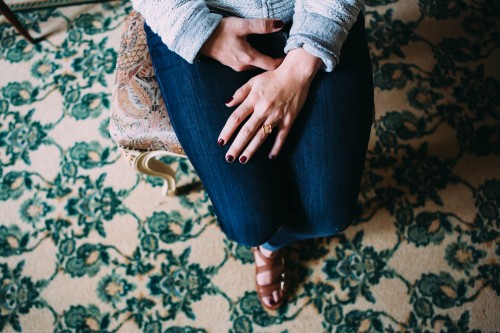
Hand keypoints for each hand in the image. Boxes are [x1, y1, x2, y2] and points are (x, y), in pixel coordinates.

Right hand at [200, 16, 285, 70]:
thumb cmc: (220, 31)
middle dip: (275, 64)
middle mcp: (244, 66)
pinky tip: (257, 55)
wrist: (199, 37)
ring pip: (256, 67)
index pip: (272, 65)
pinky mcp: (232, 64)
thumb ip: (262, 25)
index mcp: (249, 58)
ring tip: (274, 56)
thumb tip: (280, 24)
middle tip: (285, 56)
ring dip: (265, 63)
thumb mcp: (242, 25)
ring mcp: (237, 67)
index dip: (283, 62)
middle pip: (265, 68)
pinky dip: (256, 61)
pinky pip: (248, 66)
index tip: (290, 56)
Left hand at [218, 48, 323, 162]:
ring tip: (243, 160)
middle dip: (237, 146)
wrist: (296, 74)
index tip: (221, 142)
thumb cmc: (273, 76)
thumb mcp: (253, 81)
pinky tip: (271, 157)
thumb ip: (240, 93)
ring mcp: (277, 116)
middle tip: (229, 158)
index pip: (236, 118)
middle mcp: (263, 110)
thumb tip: (227, 104)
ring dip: (251, 150)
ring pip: (261, 136)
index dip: (227, 131)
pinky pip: (282, 137)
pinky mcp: (289, 120)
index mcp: (253, 100)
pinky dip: (276, 147)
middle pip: (247, 131)